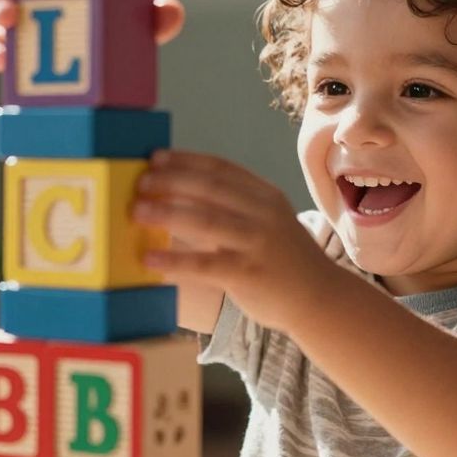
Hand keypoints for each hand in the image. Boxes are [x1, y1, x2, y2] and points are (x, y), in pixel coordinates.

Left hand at [133, 150, 342, 333]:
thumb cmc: (284, 261)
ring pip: (206, 220)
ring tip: (136, 212)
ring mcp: (257, 243)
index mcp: (266, 196)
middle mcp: (263, 214)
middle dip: (171, 181)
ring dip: (166, 212)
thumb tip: (178, 198)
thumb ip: (235, 209)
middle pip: (210, 188)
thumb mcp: (268, 223)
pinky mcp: (249, 274)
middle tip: (140, 183)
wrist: (320, 298)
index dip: (185, 160)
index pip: (220, 169)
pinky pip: (205, 264)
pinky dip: (175, 259)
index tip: (155, 158)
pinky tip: (150, 258)